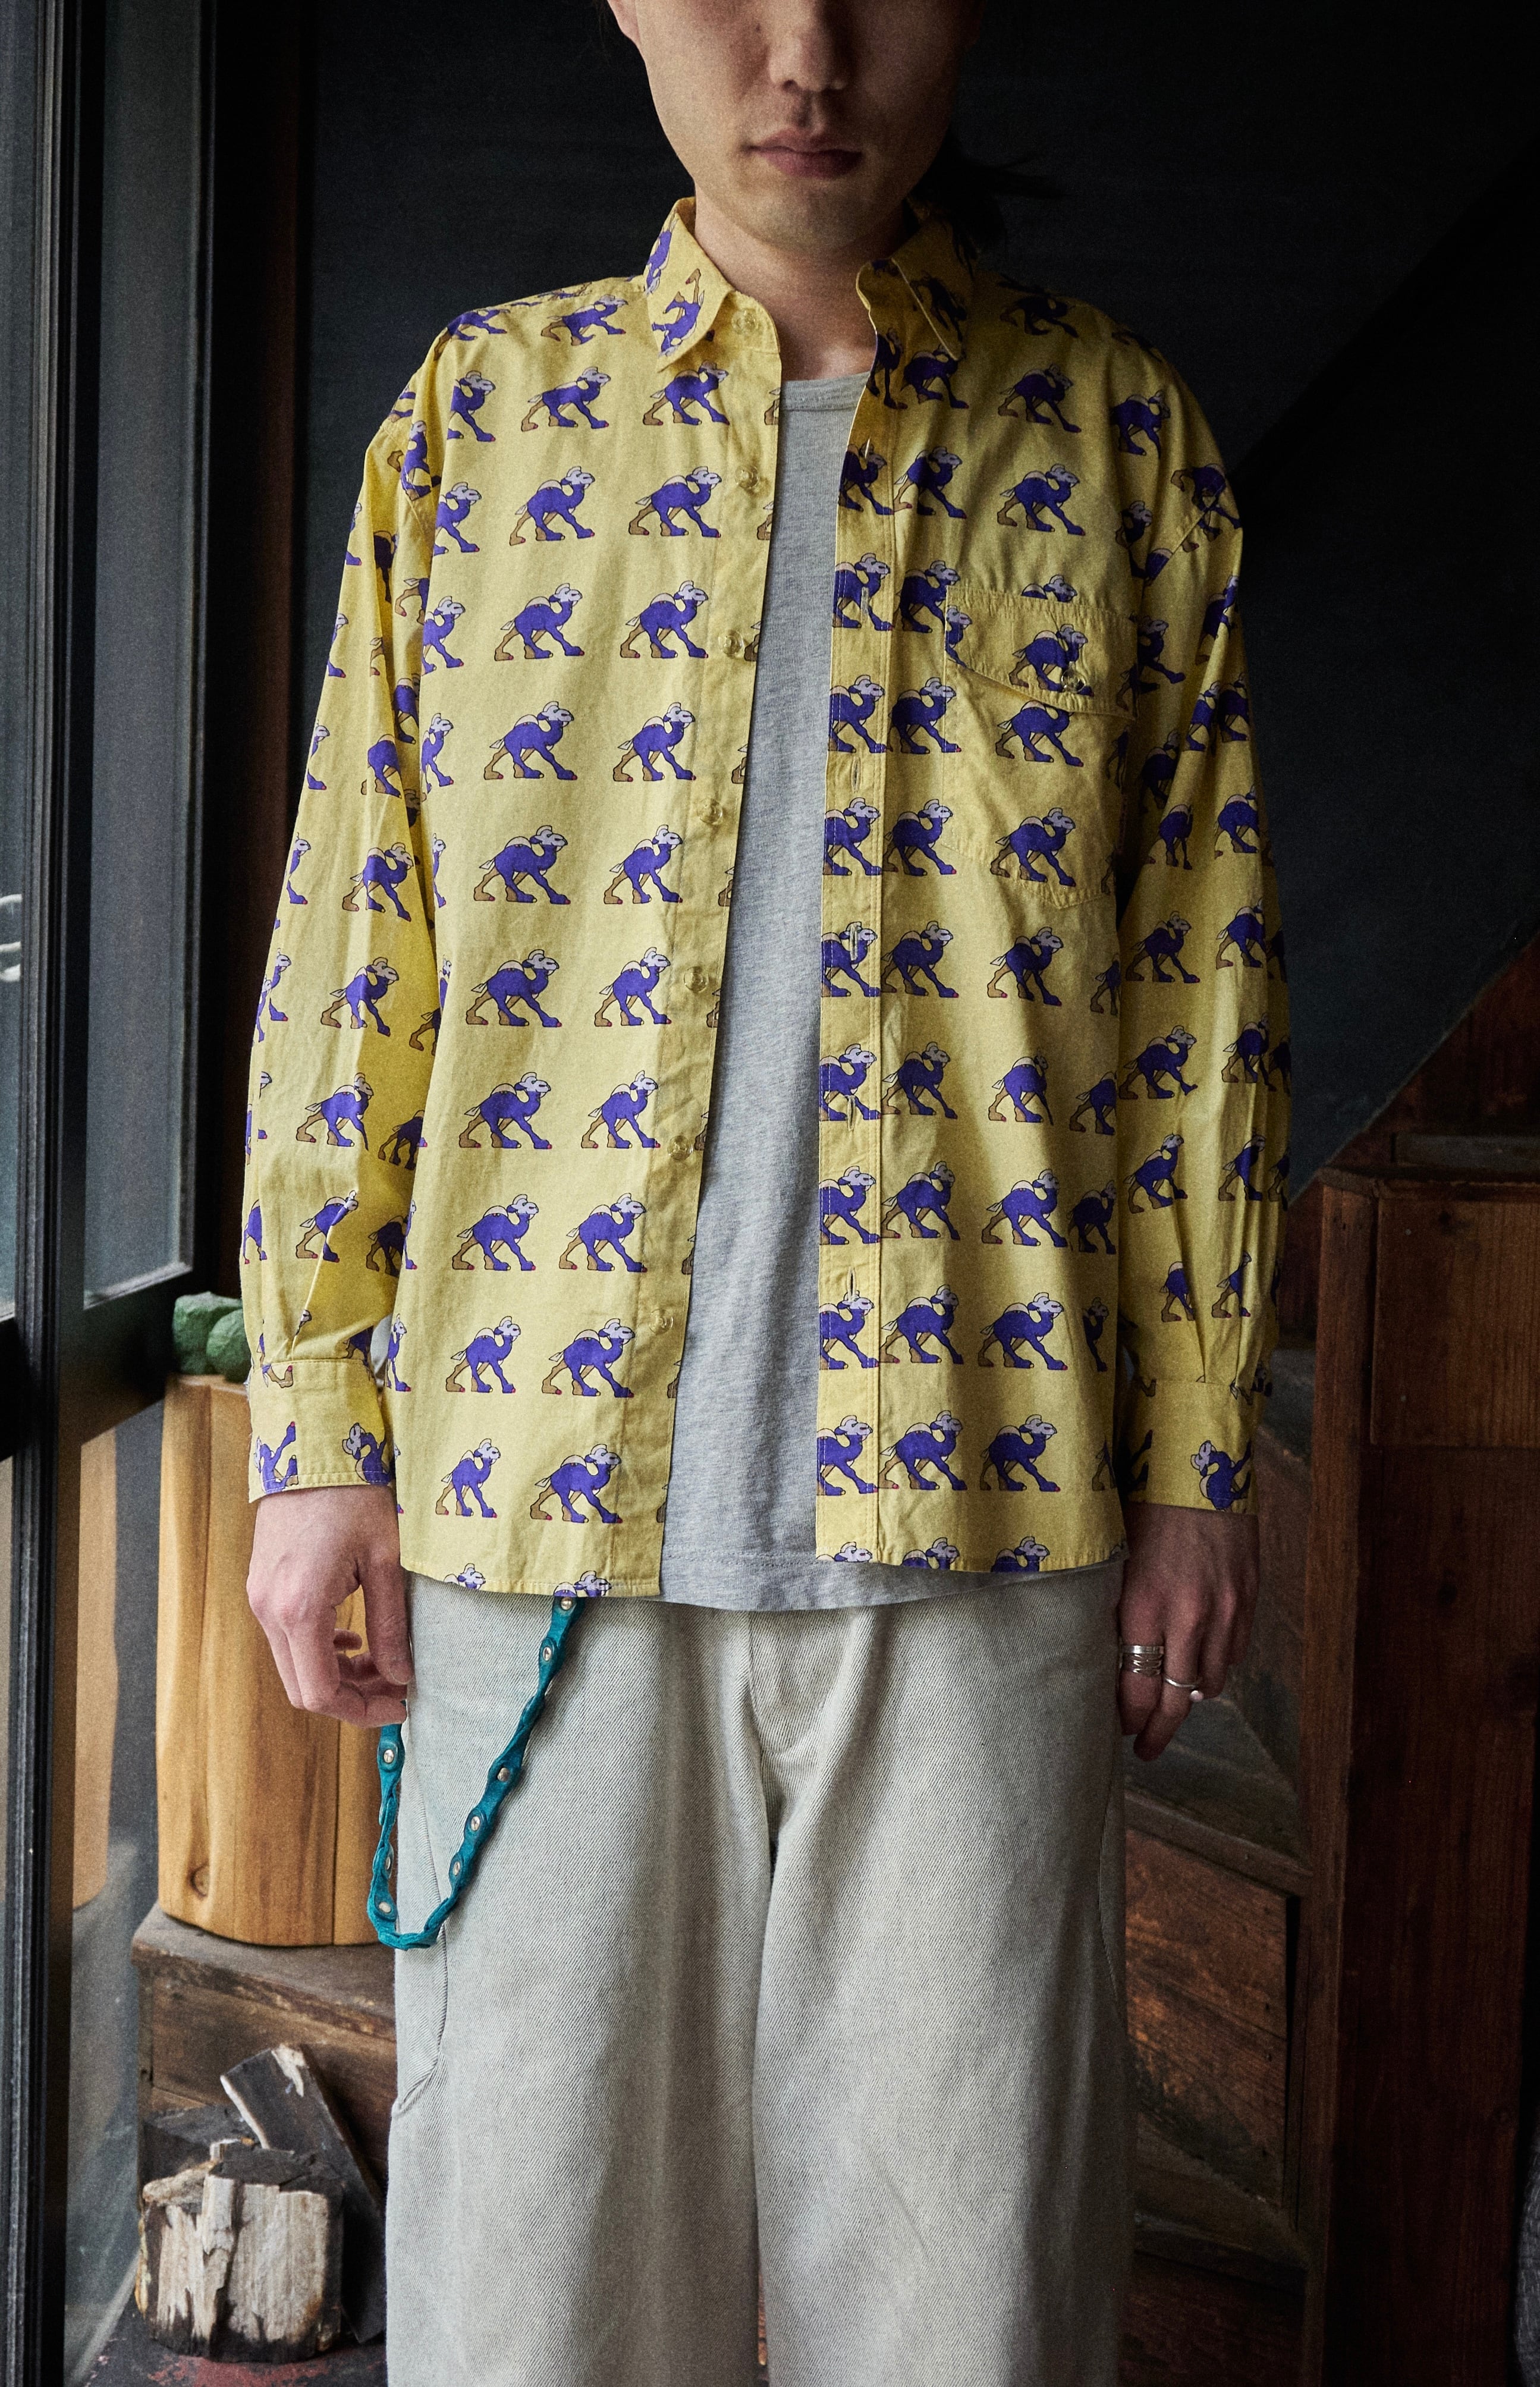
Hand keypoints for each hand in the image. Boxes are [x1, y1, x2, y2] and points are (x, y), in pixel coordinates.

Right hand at [247, 1484, 412, 1725]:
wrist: (309, 1448)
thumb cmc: (354, 1496)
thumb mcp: (385, 1561)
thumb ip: (392, 1625)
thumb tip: (403, 1676)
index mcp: (300, 1608)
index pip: (321, 1692)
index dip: (362, 1711)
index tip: (400, 1706)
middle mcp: (269, 1610)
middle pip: (304, 1688)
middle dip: (353, 1698)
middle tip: (397, 1688)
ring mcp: (259, 1599)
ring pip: (295, 1666)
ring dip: (339, 1675)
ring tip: (384, 1662)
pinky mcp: (261, 1588)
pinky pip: (287, 1640)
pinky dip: (320, 1651)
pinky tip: (354, 1638)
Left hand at [1117, 1501, 1257, 1761]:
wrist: (1199, 1458)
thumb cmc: (1141, 1499)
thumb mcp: (1113, 1553)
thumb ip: (1112, 1605)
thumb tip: (1104, 1651)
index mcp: (1144, 1605)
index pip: (1137, 1688)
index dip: (1128, 1717)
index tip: (1118, 1728)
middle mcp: (1188, 1616)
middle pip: (1175, 1699)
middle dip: (1158, 1731)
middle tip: (1146, 1750)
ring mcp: (1225, 1609)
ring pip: (1210, 1681)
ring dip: (1189, 1699)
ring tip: (1172, 1707)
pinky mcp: (1248, 1595)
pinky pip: (1234, 1652)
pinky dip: (1217, 1667)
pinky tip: (1202, 1667)